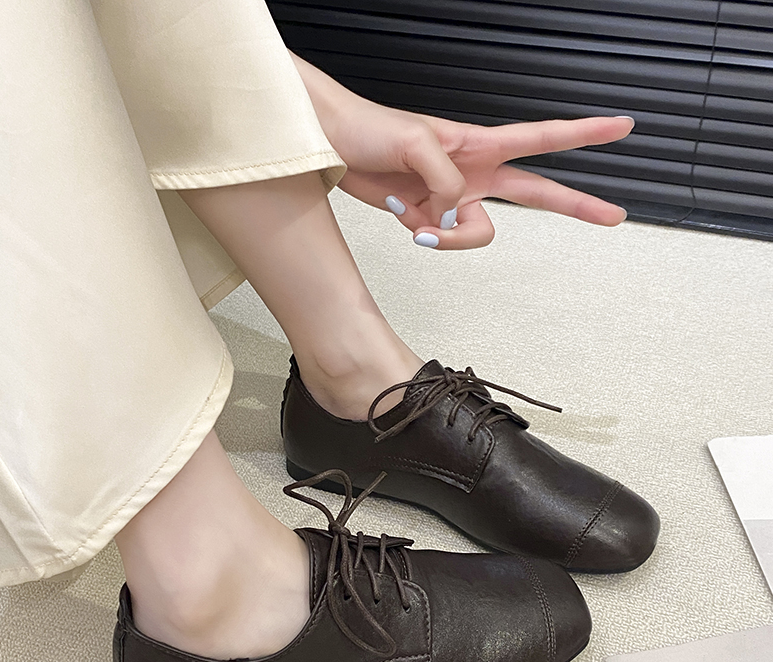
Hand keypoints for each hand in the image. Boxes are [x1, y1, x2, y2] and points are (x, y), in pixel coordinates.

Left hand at [292, 53, 633, 249]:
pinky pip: (441, 239)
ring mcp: (453, 198)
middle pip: (536, 194)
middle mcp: (475, 173)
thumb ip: (446, 181)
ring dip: (448, 234)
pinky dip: (422, 234)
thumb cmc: (372, 128)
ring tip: (415, 209)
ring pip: (476, 234)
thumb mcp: (416, 144)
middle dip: (575, 204)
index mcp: (480, 145)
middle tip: (613, 216)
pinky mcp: (429, 216)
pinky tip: (400, 211)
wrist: (334, 147)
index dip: (583, 135)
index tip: (622, 127)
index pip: (542, 139)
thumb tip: (455, 215)